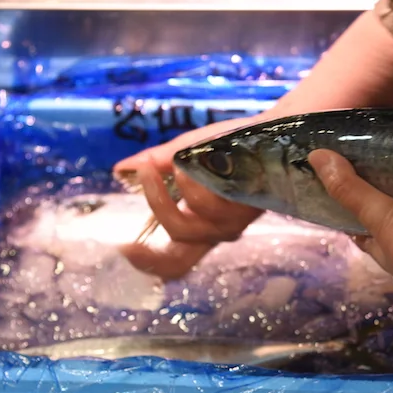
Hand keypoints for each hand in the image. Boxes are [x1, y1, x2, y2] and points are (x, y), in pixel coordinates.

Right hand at [114, 117, 263, 278]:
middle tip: (145, 172)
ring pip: (198, 217)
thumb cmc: (229, 144)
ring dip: (182, 187)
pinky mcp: (250, 202)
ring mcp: (236, 218)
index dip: (148, 264)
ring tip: (179, 160)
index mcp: (201, 227)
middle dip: (157, 204)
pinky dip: (200, 182)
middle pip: (179, 237)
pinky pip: (218, 201)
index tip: (125, 247)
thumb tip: (120, 170)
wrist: (272, 127)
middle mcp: (219, 230)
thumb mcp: (186, 152)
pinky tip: (198, 161)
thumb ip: (157, 163)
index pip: (175, 262)